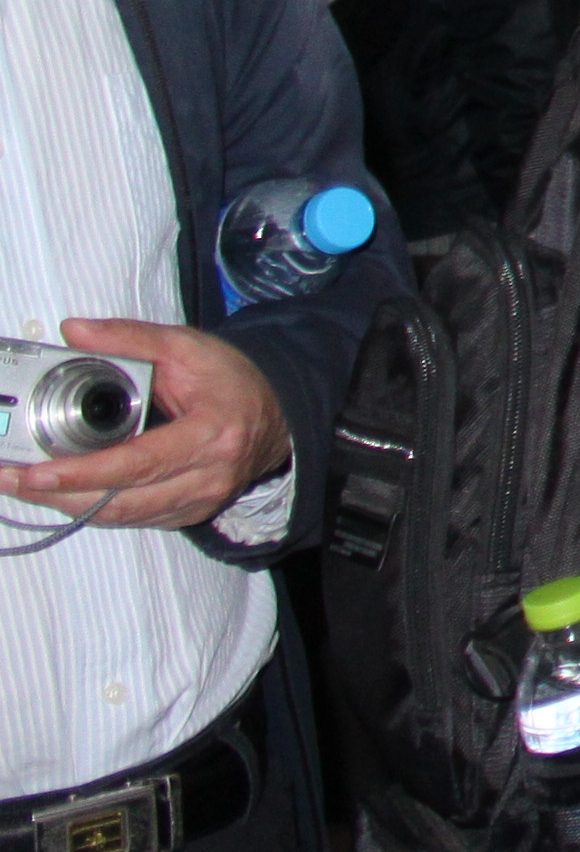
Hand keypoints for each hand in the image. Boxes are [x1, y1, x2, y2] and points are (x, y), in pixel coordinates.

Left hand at [0, 321, 291, 530]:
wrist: (281, 414)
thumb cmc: (233, 379)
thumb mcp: (186, 346)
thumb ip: (129, 337)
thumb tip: (71, 331)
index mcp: (210, 435)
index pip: (138, 464)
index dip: (82, 473)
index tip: (34, 472)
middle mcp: (207, 478)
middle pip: (121, 501)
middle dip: (57, 495)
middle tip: (9, 478)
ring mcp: (200, 502)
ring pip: (121, 517)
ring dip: (67, 506)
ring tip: (24, 486)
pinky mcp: (190, 514)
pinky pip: (133, 520)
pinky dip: (92, 509)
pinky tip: (63, 493)